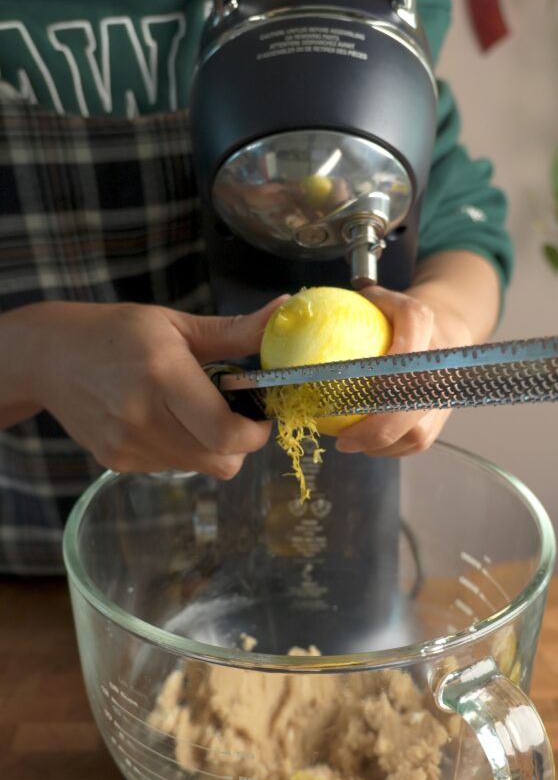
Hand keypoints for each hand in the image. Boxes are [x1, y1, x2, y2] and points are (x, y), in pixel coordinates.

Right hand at [10, 297, 286, 476]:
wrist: (50, 358)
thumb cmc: (117, 333)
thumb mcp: (176, 324)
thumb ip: (235, 331)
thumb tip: (285, 312)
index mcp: (163, 375)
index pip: (225, 432)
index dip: (255, 433)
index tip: (261, 415)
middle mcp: (144, 417)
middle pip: (221, 460)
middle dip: (240, 443)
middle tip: (234, 414)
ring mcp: (129, 445)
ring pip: (200, 467)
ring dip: (211, 446)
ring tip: (192, 410)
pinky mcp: (119, 462)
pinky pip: (174, 467)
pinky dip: (183, 450)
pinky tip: (163, 420)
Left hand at [335, 251, 499, 457]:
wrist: (444, 329)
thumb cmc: (392, 318)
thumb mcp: (373, 300)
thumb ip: (343, 306)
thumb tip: (288, 309)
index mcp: (423, 322)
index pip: (407, 336)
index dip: (384, 362)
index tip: (352, 389)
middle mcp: (439, 359)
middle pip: (413, 401)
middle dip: (377, 428)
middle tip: (342, 441)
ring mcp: (444, 391)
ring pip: (418, 431)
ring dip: (380, 444)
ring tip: (349, 444)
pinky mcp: (443, 414)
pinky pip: (417, 442)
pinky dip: (389, 448)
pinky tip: (364, 446)